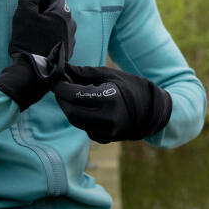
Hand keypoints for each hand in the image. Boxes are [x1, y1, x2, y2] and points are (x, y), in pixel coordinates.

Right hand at [0, 0, 74, 109]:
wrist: (34, 74)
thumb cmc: (28, 41)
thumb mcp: (24, 13)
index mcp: (63, 12)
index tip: (28, 5)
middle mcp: (71, 25)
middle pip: (57, 8)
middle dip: (43, 9)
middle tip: (28, 18)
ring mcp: (71, 40)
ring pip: (59, 24)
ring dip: (47, 23)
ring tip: (33, 32)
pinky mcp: (67, 52)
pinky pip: (60, 37)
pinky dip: (50, 36)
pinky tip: (39, 44)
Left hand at [52, 65, 171, 143]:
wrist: (153, 110)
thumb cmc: (130, 87)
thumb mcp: (110, 75)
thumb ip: (84, 72)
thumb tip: (62, 68)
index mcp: (110, 99)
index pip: (74, 95)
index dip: (60, 87)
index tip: (55, 79)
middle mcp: (108, 119)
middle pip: (71, 111)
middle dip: (62, 99)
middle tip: (60, 87)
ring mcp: (107, 132)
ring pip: (76, 121)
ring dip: (69, 107)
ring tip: (72, 95)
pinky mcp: (106, 139)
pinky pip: (84, 128)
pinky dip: (80, 117)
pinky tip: (86, 107)